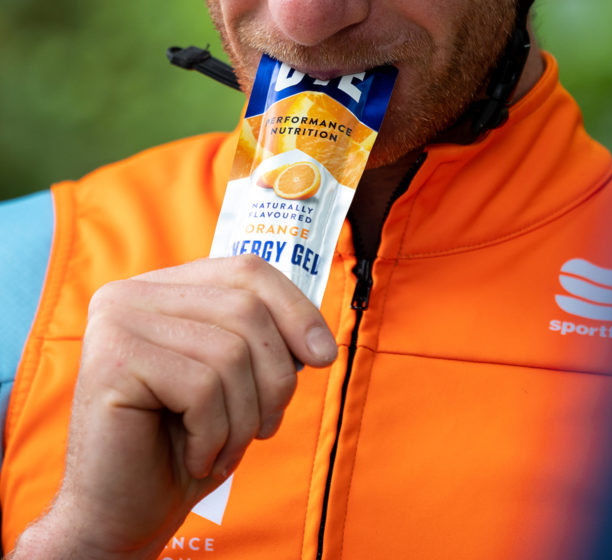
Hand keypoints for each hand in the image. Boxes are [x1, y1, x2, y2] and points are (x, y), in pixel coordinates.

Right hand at [12, 255, 336, 559]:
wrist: (121, 516)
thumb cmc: (183, 444)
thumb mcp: (236, 380)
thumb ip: (264, 340)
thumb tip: (319, 340)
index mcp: (164, 286)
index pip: (247, 270)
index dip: (295, 309)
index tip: (324, 356)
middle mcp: (133, 292)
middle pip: (246, 310)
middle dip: (274, 378)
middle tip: (263, 427)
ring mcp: (117, 322)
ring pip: (229, 352)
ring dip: (243, 417)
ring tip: (223, 447)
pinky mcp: (112, 361)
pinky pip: (202, 388)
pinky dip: (214, 434)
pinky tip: (194, 456)